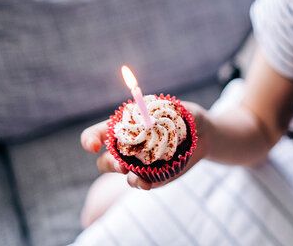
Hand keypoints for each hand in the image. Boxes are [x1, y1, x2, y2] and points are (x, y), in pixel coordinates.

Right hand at [80, 101, 210, 189]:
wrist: (203, 135)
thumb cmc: (186, 117)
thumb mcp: (181, 109)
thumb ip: (169, 111)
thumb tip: (155, 117)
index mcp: (126, 125)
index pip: (98, 133)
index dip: (90, 139)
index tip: (94, 146)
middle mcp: (127, 146)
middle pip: (104, 160)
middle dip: (108, 163)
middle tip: (122, 164)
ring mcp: (137, 163)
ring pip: (120, 174)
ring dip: (125, 176)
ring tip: (138, 176)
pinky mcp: (151, 176)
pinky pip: (139, 182)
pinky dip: (140, 184)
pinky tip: (147, 183)